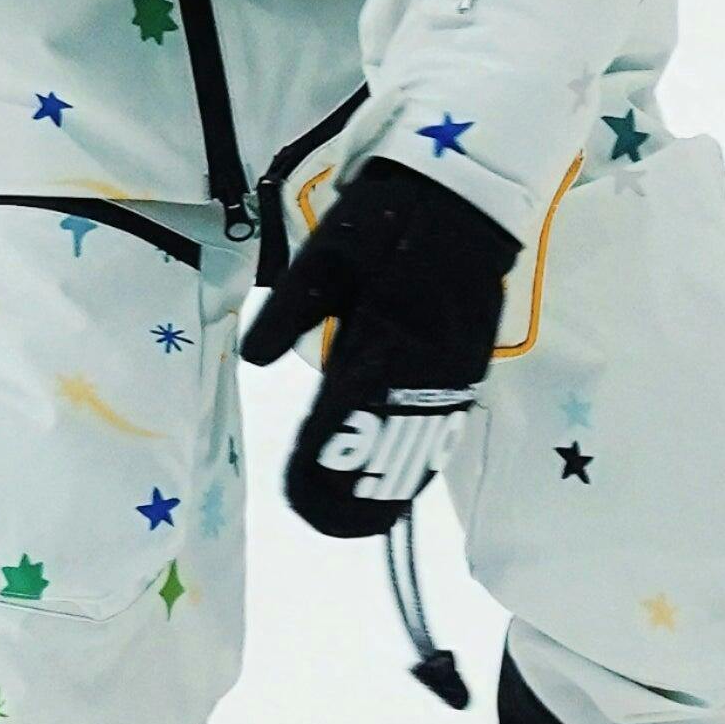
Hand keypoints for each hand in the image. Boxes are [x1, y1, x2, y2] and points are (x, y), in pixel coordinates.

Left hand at [240, 159, 514, 539]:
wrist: (463, 200)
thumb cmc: (385, 223)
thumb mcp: (325, 256)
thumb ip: (291, 312)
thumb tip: (255, 361)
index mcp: (377, 340)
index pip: (344, 422)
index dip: (319, 465)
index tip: (296, 495)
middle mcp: (418, 368)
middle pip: (387, 449)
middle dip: (352, 492)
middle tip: (322, 523)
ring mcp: (450, 372)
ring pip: (422, 447)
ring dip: (390, 487)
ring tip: (360, 523)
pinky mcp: (469, 367)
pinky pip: (444, 428)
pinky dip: (422, 461)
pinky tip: (405, 485)